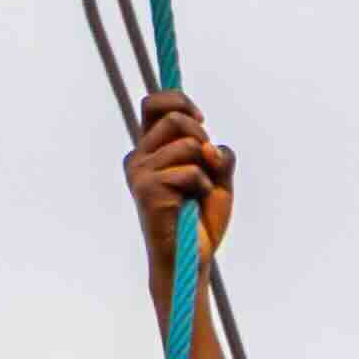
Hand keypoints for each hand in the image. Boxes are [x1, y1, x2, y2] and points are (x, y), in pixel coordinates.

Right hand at [121, 90, 235, 267]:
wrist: (191, 258)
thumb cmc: (201, 218)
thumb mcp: (219, 178)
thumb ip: (218, 155)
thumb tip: (208, 148)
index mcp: (150, 149)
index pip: (153, 104)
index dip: (179, 100)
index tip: (201, 119)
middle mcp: (138, 157)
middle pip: (174, 118)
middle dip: (201, 135)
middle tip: (207, 163)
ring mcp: (139, 173)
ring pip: (186, 144)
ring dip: (205, 168)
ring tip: (198, 191)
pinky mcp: (146, 190)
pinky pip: (190, 171)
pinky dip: (203, 186)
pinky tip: (193, 205)